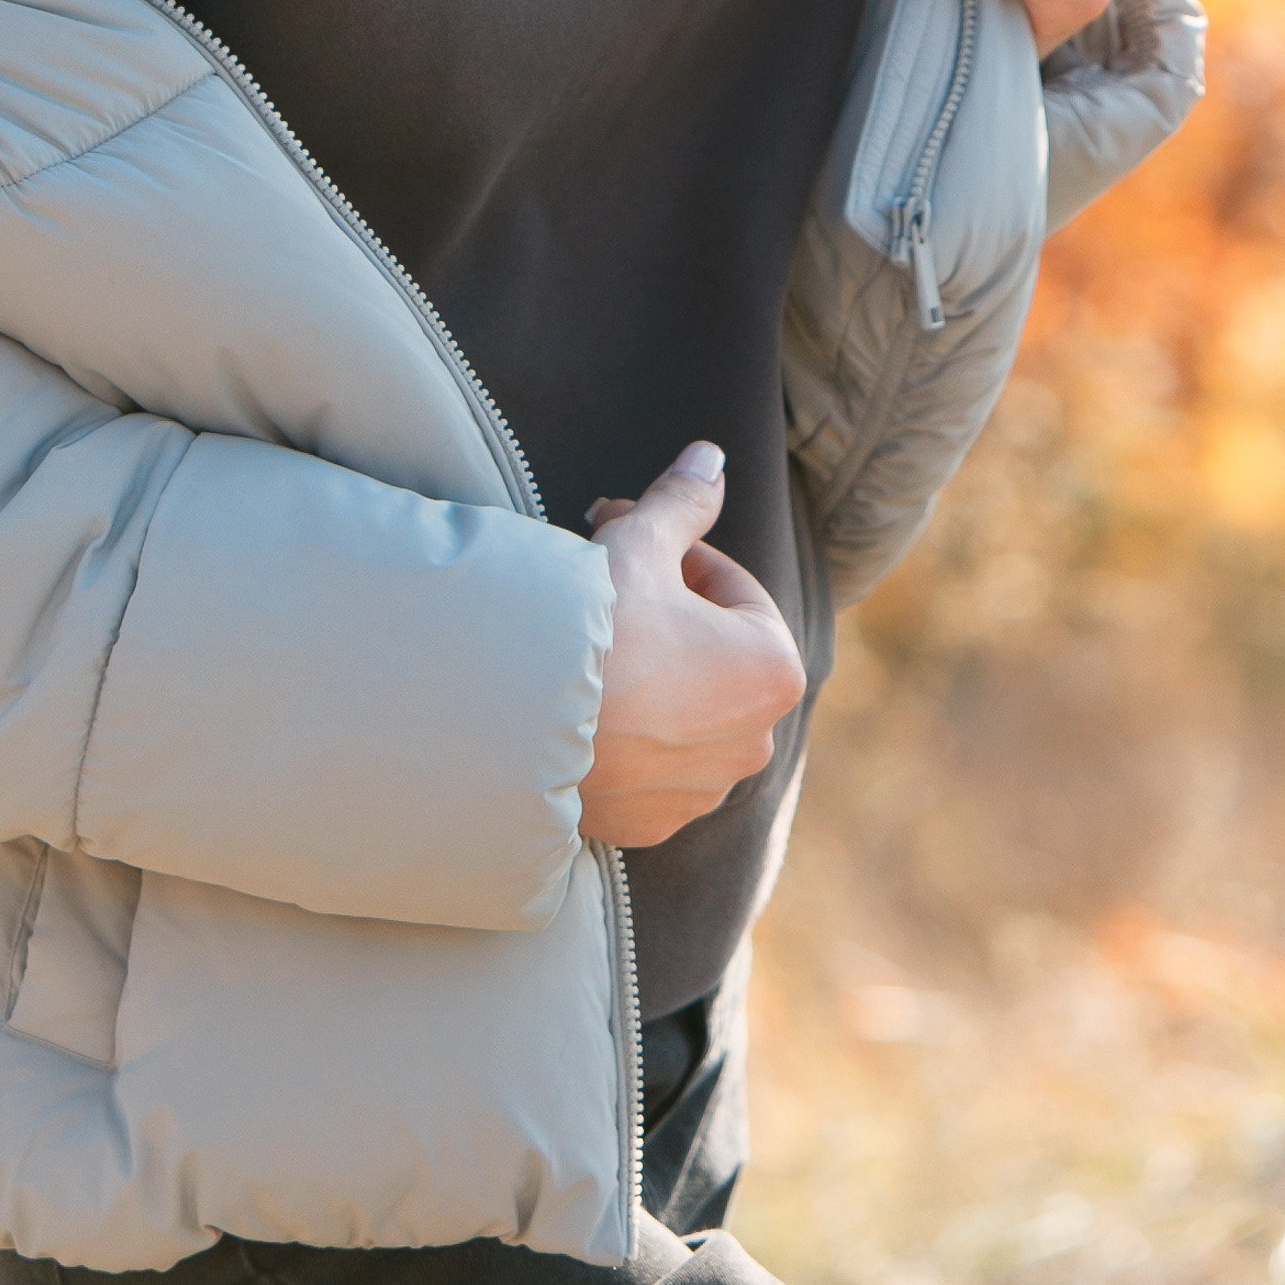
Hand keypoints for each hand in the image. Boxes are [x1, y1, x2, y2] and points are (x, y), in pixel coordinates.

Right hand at [577, 444, 806, 849]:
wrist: (513, 724)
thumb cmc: (590, 627)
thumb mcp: (638, 545)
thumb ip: (682, 502)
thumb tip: (711, 458)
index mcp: (772, 669)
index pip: (729, 586)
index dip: (675, 555)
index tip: (625, 543)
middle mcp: (754, 742)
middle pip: (708, 649)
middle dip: (662, 610)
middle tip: (601, 580)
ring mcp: (700, 792)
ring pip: (680, 707)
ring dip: (646, 671)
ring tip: (585, 643)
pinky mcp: (650, 825)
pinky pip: (646, 764)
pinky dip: (621, 732)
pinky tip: (576, 702)